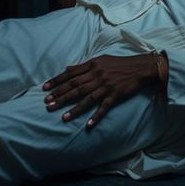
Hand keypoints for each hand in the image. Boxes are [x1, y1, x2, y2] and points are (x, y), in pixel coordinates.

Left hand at [43, 53, 162, 127]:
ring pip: (87, 98)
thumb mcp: (101, 60)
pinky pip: (104, 107)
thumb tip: (68, 69)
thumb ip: (84, 66)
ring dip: (74, 108)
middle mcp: (97, 75)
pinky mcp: (115, 96)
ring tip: (63, 117)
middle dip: (60, 96)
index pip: (71, 74)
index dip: (57, 81)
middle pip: (76, 87)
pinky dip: (96, 116)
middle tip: (47, 104)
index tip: (45, 89)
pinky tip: (88, 125)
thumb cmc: (119, 63)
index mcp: (93, 65)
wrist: (140, 68)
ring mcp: (106, 86)